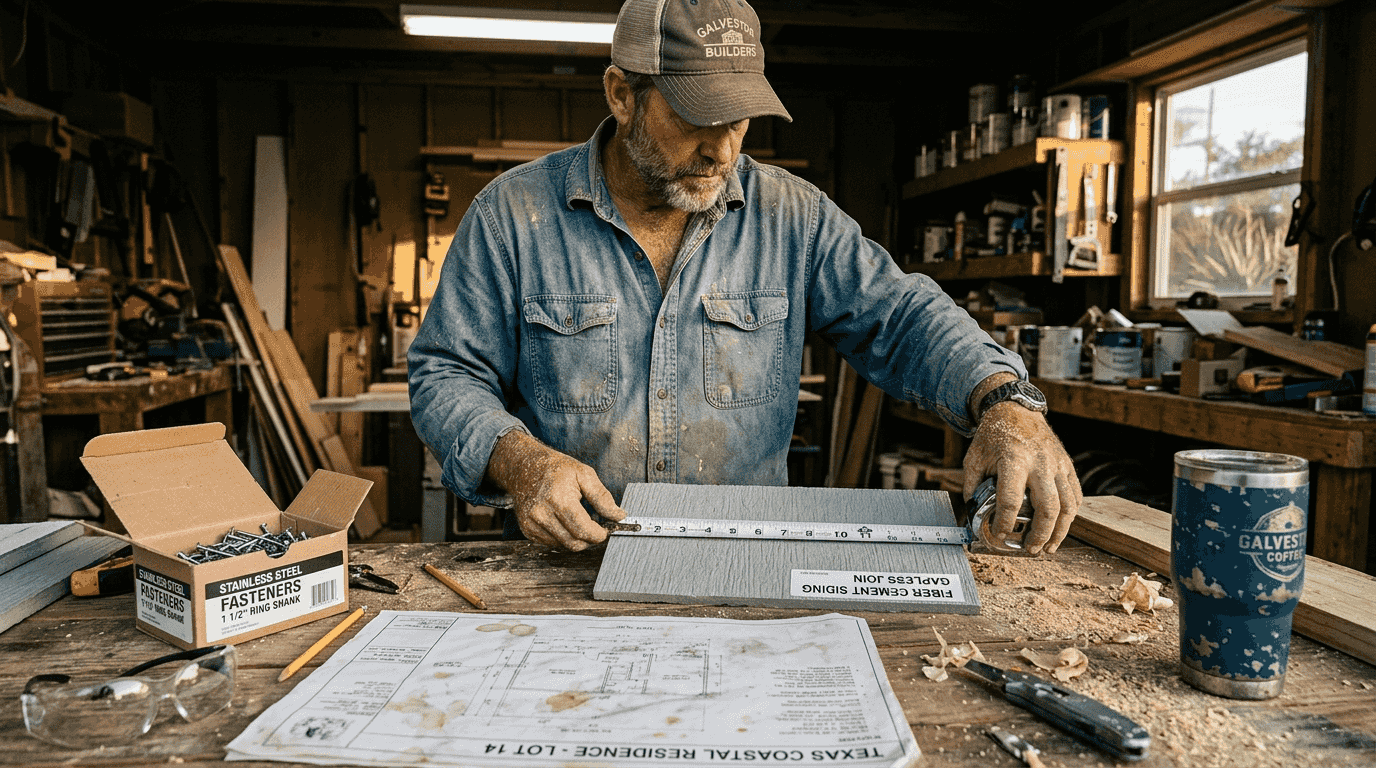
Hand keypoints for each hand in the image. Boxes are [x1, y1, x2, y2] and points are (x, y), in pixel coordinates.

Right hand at [486, 431, 624, 550]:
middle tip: (596, 526)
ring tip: (579, 519)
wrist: (524, 466)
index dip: (599, 534)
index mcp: (558, 499)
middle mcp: (541, 514)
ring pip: (564, 545)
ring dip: (577, 538)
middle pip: (574, 542)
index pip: (583, 530)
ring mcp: (532, 523)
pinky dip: (564, 536)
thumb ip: (602, 497)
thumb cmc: (556, 468)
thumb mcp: (584, 474)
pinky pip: (553, 543)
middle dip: (590, 538)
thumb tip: (619, 515)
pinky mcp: (528, 530)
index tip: (606, 529)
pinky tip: (564, 521)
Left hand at [962, 403, 1081, 554]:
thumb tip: (973, 515)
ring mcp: (1057, 464)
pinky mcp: (1067, 465)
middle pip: (1048, 508)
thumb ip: (972, 487)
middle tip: (1032, 550)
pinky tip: (1060, 527)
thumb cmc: (993, 436)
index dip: (1004, 523)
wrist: (1015, 410)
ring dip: (1060, 531)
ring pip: (1068, 505)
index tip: (999, 534)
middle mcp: (1040, 463)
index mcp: (1013, 460)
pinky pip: (1076, 495)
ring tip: (1049, 547)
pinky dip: (1070, 515)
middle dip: (1041, 535)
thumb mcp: (974, 459)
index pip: (1010, 500)